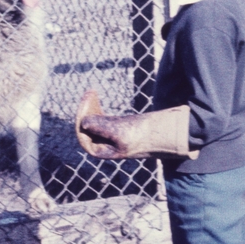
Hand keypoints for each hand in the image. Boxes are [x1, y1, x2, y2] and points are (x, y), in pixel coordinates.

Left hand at [75, 89, 193, 159]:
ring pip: (93, 121)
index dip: (82, 118)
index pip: (83, 135)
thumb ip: (101, 126)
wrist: (163, 133)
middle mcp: (104, 145)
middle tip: (89, 93)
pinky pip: (100, 118)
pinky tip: (95, 96)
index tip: (87, 102)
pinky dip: (97, 108)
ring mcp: (110, 136)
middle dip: (86, 110)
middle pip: (86, 127)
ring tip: (92, 92)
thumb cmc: (143, 134)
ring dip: (90, 107)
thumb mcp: (120, 130)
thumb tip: (83, 122)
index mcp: (102, 151)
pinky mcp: (116, 128)